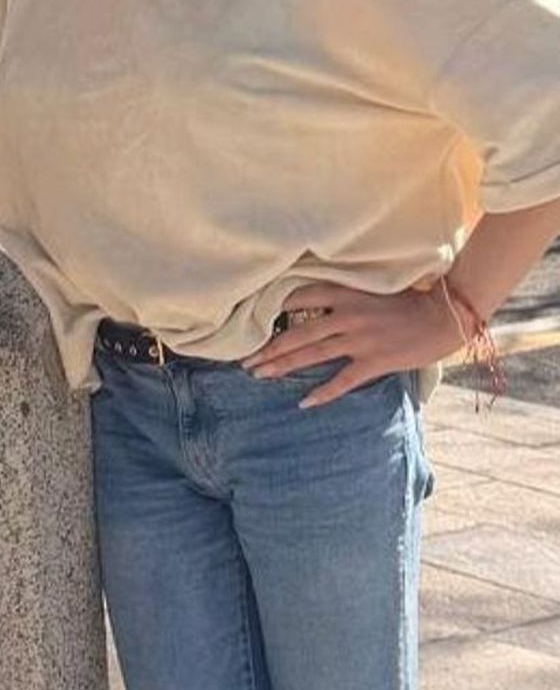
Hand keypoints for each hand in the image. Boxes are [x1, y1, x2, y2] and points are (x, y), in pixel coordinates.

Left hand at [240, 282, 466, 407]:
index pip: (297, 297)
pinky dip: (322, 392)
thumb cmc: (409, 299)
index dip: (272, 309)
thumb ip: (343, 294)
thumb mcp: (370, 287)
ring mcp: (359, 340)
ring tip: (259, 375)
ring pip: (311, 354)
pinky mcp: (374, 362)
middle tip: (245, 360)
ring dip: (282, 366)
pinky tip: (303, 402)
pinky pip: (342, 380)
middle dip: (268, 348)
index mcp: (344, 292)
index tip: (252, 320)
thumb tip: (313, 303)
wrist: (444, 315)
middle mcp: (345, 315)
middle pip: (296, 333)